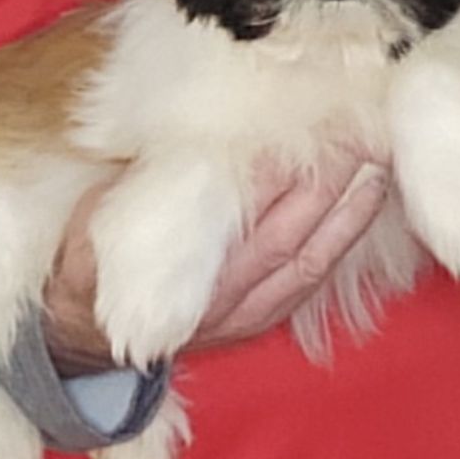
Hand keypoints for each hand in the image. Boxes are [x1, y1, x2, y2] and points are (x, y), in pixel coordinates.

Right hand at [43, 155, 389, 373]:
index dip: (277, 167)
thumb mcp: (96, 220)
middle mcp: (221, 297)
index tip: (302, 120)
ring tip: (376, 158)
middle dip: (328, 178)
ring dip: (349, 208)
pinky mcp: (261, 320)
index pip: (243, 209)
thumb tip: (186, 131)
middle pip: (289, 231)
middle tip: (358, 126)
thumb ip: (143, 183)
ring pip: (311, 258)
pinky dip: (342, 240)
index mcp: (176, 268)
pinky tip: (364, 203)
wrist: (83, 338)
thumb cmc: (88, 263)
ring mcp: (246, 313)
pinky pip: (312, 280)